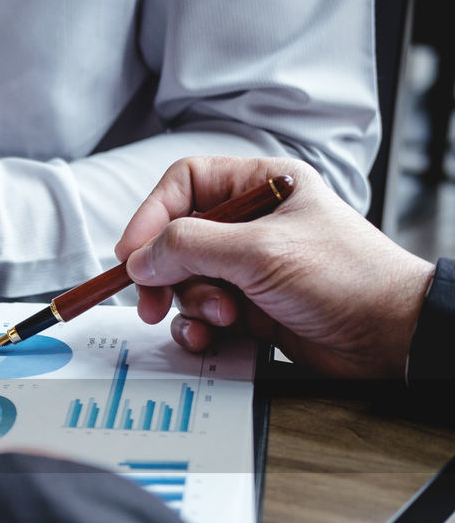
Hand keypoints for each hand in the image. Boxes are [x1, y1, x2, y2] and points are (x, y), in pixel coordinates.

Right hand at [114, 156, 434, 378]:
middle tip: (151, 300)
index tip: (131, 255)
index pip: (185, 185)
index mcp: (262, 186)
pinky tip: (214, 337)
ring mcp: (248, 268)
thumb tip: (138, 259)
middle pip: (175, 239)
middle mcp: (251, 223)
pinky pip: (200, 315)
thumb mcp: (260, 251)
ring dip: (192, 305)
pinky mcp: (248, 308)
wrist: (390, 337)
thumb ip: (190, 248)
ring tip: (224, 317)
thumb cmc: (346, 278)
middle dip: (165, 273)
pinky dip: (198, 329)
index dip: (151, 216)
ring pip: (184, 282)